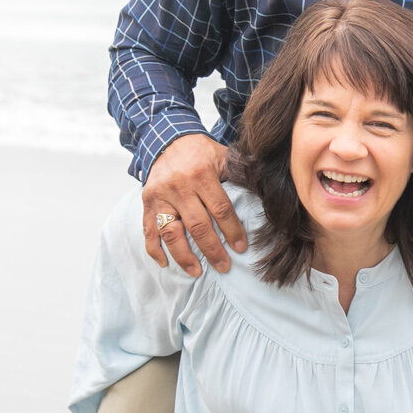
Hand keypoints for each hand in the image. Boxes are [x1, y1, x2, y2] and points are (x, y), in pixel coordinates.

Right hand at [144, 133, 244, 275]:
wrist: (167, 140)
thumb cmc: (201, 152)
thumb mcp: (223, 156)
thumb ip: (240, 175)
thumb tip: (265, 195)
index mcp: (201, 174)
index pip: (220, 209)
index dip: (232, 230)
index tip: (241, 248)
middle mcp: (179, 186)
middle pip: (197, 225)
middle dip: (212, 249)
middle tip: (223, 267)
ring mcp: (160, 196)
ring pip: (171, 232)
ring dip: (184, 256)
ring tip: (196, 272)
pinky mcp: (147, 203)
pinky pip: (149, 230)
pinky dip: (155, 250)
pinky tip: (166, 263)